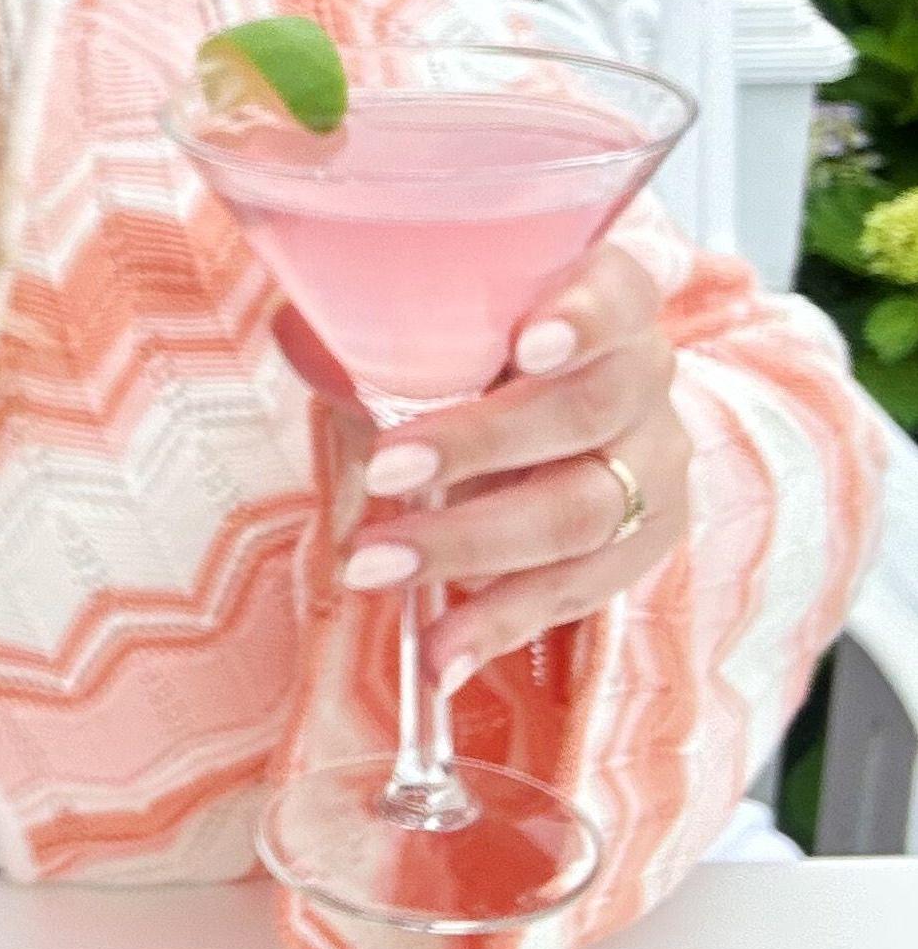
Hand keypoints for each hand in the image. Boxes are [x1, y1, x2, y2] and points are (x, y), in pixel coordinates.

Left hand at [277, 243, 690, 692]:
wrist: (542, 401)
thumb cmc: (471, 343)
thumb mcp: (431, 314)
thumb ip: (378, 315)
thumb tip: (297, 336)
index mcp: (606, 295)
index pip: (617, 293)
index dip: (582, 318)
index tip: (525, 346)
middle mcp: (644, 377)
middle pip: (586, 411)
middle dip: (479, 445)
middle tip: (382, 473)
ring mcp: (652, 465)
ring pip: (582, 513)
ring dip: (470, 546)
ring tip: (375, 568)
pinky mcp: (639, 544)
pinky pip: (574, 592)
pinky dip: (500, 624)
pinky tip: (441, 655)